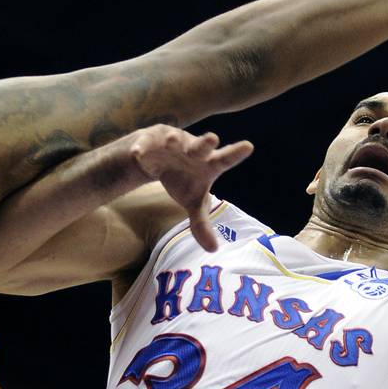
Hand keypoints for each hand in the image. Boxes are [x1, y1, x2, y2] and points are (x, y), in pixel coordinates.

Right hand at [130, 125, 253, 251]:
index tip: (249, 146)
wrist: (158, 159)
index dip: (236, 153)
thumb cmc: (184, 180)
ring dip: (172, 141)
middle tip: (212, 138)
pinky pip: (145, 145)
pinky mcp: (151, 140)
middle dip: (205, 143)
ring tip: (170, 142)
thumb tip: (213, 250)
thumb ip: (202, 224)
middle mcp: (193, 150)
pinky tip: (138, 154)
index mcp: (208, 164)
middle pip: (201, 146)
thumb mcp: (193, 202)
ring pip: (173, 140)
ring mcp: (172, 142)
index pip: (225, 159)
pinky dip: (142, 150)